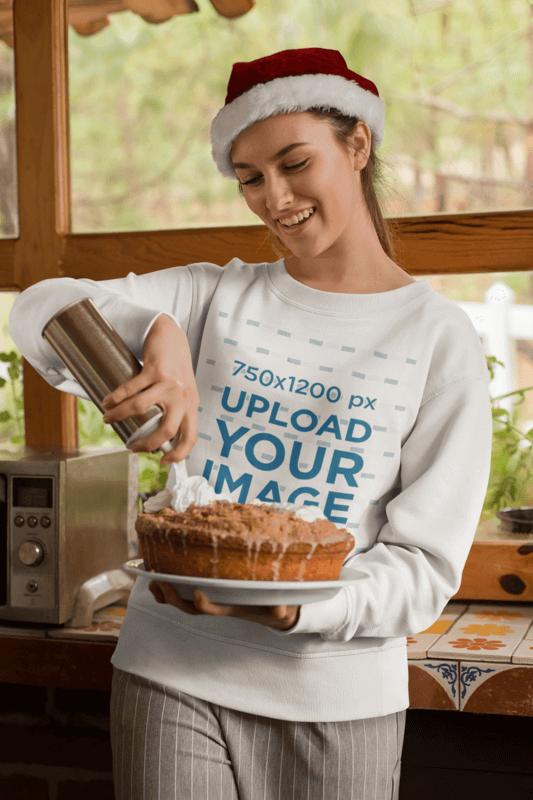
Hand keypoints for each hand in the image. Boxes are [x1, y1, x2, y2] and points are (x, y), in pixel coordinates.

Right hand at [101, 315, 199, 464]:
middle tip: (133, 446)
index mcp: (191, 405)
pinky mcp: (154, 370)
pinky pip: (130, 389)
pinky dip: (115, 398)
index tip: (164, 462)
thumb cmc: (176, 370)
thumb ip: (177, 413)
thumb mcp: (183, 393)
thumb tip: (161, 440)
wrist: (172, 337)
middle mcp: (183, 396)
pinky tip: (107, 402)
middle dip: (147, 443)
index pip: (191, 437)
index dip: (179, 453)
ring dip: (119, 416)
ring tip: (108, 419)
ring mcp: (169, 383)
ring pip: (140, 408)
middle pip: (167, 429)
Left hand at [148, 581, 300, 630]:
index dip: (204, 605)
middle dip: (174, 598)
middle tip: (159, 582)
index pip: (216, 609)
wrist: (276, 613)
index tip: (197, 593)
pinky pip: (185, 593)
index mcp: (235, 608)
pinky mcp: (210, 592)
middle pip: (191, 609)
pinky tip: (159, 576)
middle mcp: (220, 606)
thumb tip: (281, 611)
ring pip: (184, 603)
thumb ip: (282, 609)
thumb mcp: (283, 609)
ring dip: (167, 594)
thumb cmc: (278, 608)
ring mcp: (213, 600)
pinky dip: (171, 587)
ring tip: (151, 581)